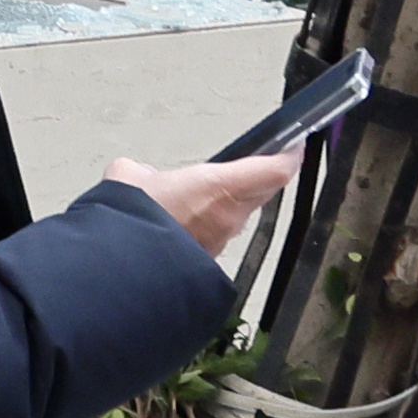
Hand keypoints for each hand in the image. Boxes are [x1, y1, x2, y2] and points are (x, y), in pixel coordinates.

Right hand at [119, 146, 301, 259]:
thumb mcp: (127, 179)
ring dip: (232, 202)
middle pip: (264, 191)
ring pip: (240, 213)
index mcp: (220, 187)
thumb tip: (135, 174)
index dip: (289, 155)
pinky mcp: (207, 259)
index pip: (275, 170)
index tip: (291, 145)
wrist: (126, 272)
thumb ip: (138, 171)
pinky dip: (211, 223)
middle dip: (261, 176)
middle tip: (254, 164)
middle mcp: (229, 216)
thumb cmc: (135, 227)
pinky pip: (219, 233)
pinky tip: (188, 221)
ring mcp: (220, 240)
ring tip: (209, 193)